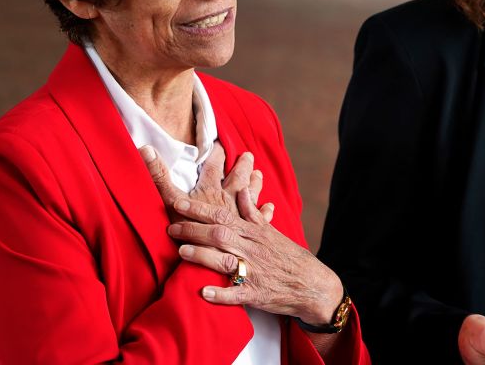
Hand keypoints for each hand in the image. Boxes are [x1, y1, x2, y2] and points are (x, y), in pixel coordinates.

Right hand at [142, 144, 272, 224]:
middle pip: (237, 180)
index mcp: (210, 192)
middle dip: (242, 166)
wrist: (207, 260)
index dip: (216, 155)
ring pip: (251, 197)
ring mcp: (240, 217)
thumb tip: (145, 148)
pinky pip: (258, 220)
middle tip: (249, 155)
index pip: (214, 168)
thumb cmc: (185, 232)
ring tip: (260, 174)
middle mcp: (228, 202)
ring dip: (255, 185)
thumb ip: (159, 175)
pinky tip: (271, 209)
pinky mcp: (248, 234)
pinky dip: (264, 213)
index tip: (220, 144)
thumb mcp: (169, 201)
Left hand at [165, 174, 343, 324]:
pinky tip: (204, 293)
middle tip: (170, 227)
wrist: (313, 284)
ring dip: (203, 255)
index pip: (223, 216)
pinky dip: (221, 294)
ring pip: (225, 260)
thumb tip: (242, 189)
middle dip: (193, 229)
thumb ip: (253, 212)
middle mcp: (252, 249)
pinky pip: (237, 294)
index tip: (180, 204)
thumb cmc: (289, 257)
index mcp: (253, 233)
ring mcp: (254, 272)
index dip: (200, 210)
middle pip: (219, 234)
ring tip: (181, 251)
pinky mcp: (257, 294)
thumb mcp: (271, 232)